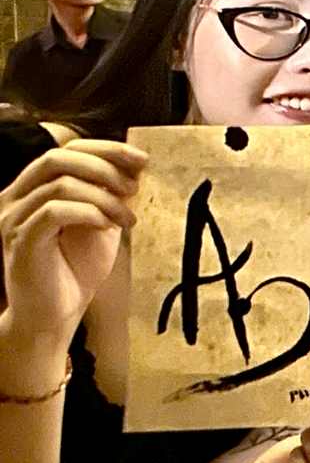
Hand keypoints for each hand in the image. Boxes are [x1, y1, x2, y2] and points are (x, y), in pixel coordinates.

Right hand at [0, 137, 144, 340]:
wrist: (55, 314)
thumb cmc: (75, 268)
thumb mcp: (101, 221)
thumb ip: (110, 193)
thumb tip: (136, 164)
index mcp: (33, 188)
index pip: (66, 149)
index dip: (106, 149)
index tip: (143, 160)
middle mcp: (15, 197)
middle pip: (58, 157)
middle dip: (104, 167)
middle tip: (134, 189)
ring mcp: (13, 218)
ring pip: (60, 184)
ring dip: (104, 197)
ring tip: (127, 218)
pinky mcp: (19, 241)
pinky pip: (54, 211)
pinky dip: (88, 213)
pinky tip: (108, 227)